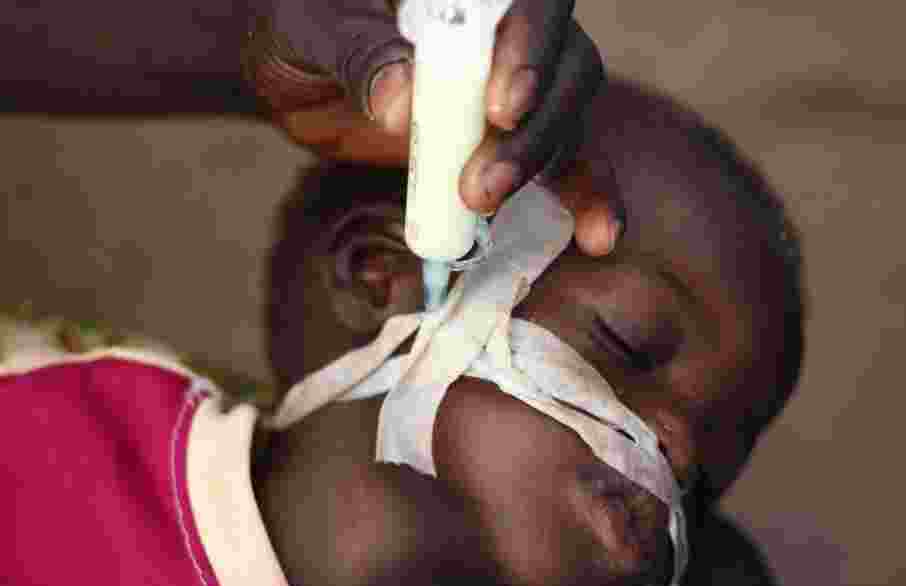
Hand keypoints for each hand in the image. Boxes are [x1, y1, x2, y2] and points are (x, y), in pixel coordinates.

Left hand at [245, 0, 625, 255]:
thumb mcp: (308, 28)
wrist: (300, 72)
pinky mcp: (514, 136)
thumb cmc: (299, 28)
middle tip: (480, 185)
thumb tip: (401, 104)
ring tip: (486, 205)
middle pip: (563, 63)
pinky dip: (585, 196)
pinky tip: (599, 235)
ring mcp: (517, 80)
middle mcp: (507, 25)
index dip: (529, 47)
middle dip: (532, 129)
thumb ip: (357, 53)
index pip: (528, 1)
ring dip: (544, 165)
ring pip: (566, 113)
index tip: (500, 109)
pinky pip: (565, 160)